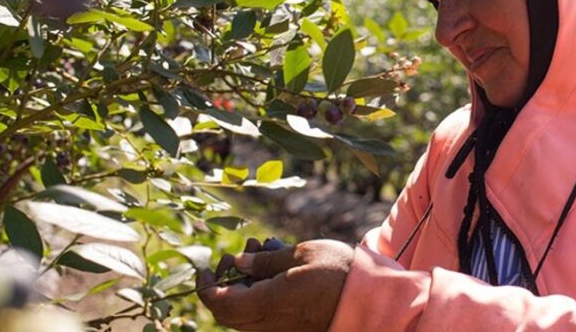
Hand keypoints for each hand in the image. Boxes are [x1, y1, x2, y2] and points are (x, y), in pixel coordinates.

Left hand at [197, 238, 354, 331]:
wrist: (371, 299)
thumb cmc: (340, 272)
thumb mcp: (301, 254)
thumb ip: (265, 262)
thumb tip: (238, 263)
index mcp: (269, 302)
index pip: (219, 303)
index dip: (204, 287)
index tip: (204, 267)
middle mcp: (270, 323)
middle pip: (227, 313)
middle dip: (225, 282)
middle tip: (240, 254)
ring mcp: (280, 330)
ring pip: (244, 316)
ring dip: (243, 286)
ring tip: (264, 252)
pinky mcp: (290, 329)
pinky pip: (262, 317)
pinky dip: (258, 294)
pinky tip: (276, 268)